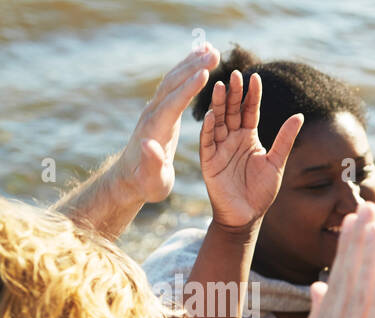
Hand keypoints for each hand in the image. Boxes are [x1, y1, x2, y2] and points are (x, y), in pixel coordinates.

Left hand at [112, 44, 220, 203]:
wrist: (130, 178)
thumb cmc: (146, 183)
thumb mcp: (151, 179)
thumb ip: (151, 163)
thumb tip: (147, 144)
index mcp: (155, 129)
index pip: (173, 103)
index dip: (188, 88)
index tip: (205, 73)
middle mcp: (154, 113)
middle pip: (174, 84)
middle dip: (193, 67)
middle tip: (215, 53)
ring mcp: (157, 109)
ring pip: (174, 79)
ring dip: (192, 63)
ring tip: (211, 49)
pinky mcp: (162, 109)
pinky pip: (176, 84)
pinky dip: (188, 70)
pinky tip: (200, 62)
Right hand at [200, 70, 303, 231]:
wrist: (246, 216)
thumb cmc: (261, 191)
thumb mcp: (276, 162)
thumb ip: (285, 139)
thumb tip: (299, 116)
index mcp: (249, 137)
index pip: (250, 111)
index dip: (252, 95)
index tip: (255, 77)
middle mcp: (232, 138)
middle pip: (232, 111)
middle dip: (233, 93)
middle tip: (235, 74)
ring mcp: (219, 148)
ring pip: (218, 121)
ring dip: (218, 105)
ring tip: (220, 86)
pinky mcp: (209, 161)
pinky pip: (208, 142)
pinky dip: (209, 129)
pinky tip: (212, 116)